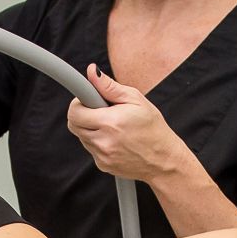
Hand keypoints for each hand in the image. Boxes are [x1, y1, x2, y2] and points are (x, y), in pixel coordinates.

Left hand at [65, 64, 192, 182]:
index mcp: (110, 122)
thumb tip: (91, 72)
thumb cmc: (153, 127)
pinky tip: (115, 139)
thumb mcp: (136, 100)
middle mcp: (104, 141)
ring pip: (81, 137)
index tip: (87, 99)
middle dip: (82, 114)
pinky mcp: (103, 165)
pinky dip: (98, 141)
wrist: (163, 160)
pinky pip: (91, 149)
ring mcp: (102, 156)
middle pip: (73, 125)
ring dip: (90, 128)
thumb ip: (109, 86)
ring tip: (112, 126)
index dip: (78, 102)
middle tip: (100, 111)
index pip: (74, 112)